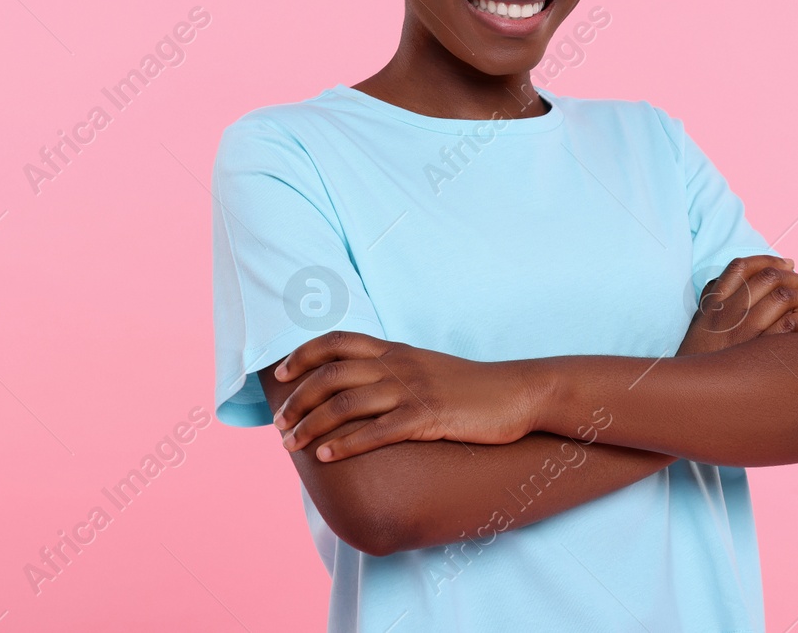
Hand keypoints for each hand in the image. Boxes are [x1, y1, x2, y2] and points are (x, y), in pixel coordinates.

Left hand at [271, 331, 539, 461]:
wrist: (517, 393)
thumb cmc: (473, 387)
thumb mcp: (428, 368)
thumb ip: (396, 370)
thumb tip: (364, 385)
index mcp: (397, 351)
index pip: (339, 341)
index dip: (304, 354)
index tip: (282, 373)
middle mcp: (399, 366)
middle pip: (332, 374)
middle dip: (298, 398)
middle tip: (280, 423)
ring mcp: (412, 391)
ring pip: (347, 403)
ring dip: (312, 424)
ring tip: (292, 445)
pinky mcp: (428, 418)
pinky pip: (378, 431)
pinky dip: (346, 444)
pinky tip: (327, 457)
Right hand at [677, 255, 797, 355]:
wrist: (691, 395)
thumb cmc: (698, 361)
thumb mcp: (699, 324)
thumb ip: (713, 299)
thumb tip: (728, 279)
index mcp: (714, 302)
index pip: (742, 266)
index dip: (769, 260)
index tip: (790, 263)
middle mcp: (727, 311)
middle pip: (769, 278)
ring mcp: (742, 330)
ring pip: (783, 296)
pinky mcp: (757, 351)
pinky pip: (791, 323)